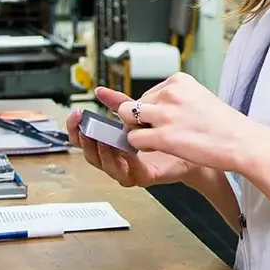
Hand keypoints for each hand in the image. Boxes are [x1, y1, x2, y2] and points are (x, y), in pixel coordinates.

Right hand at [66, 87, 198, 187]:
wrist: (194, 147)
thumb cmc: (166, 134)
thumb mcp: (140, 116)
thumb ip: (121, 105)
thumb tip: (101, 91)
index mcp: (110, 145)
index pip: (83, 140)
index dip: (75, 128)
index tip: (76, 114)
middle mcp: (116, 160)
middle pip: (91, 155)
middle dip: (87, 141)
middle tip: (88, 128)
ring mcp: (129, 171)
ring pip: (108, 167)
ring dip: (104, 152)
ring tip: (105, 138)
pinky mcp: (145, 177)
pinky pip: (131, 173)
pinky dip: (128, 161)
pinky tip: (128, 149)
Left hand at [119, 72, 264, 173]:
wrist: (242, 142)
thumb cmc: (223, 125)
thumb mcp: (198, 98)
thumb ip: (173, 98)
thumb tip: (146, 105)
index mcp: (178, 80)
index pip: (149, 93)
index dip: (153, 110)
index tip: (171, 120)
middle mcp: (170, 93)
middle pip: (135, 104)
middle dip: (142, 120)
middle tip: (162, 131)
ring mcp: (165, 114)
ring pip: (128, 119)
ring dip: (139, 131)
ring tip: (160, 139)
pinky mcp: (163, 136)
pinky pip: (134, 139)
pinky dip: (142, 145)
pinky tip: (160, 147)